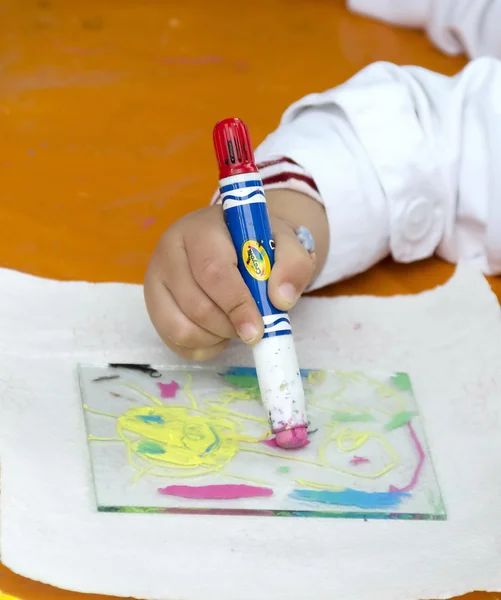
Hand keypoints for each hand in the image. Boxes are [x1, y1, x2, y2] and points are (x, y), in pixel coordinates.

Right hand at [144, 201, 318, 360]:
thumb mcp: (284, 243)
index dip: (236, 305)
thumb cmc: (257, 243)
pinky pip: (174, 341)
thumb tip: (281, 300)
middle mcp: (169, 250)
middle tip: (252, 327)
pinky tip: (218, 331)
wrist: (235, 241)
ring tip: (235, 325)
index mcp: (201, 229)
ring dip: (216, 338)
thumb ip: (293, 264)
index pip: (213, 272)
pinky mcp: (153, 306)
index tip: (257, 329)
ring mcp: (156, 279)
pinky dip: (203, 347)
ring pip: (181, 328)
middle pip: (196, 305)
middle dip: (230, 326)